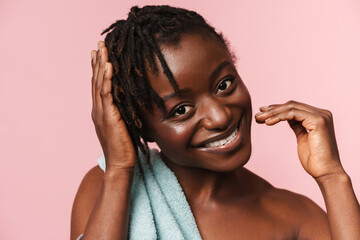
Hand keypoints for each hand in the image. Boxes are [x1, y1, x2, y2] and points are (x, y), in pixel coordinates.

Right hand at [91, 41, 135, 168]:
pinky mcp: (109, 117)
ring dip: (101, 65)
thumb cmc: (124, 147)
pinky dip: (107, 80)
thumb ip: (124, 113)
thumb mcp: (124, 126)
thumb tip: (133, 104)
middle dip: (98, 62)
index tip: (98, 54)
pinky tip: (109, 67)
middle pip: (96, 81)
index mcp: (101, 111)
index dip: (98, 69)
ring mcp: (101, 113)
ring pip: (100, 84)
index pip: (98, 86)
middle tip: (99, 45)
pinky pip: (107, 95)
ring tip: (102, 49)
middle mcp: (98, 109)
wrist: (120, 164)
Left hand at [255, 100, 343, 178]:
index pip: (294, 107)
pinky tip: (268, 122)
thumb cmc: (314, 160)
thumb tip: (285, 117)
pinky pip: (293, 114)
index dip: (277, 109)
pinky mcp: (318, 121)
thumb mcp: (302, 138)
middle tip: (257, 116)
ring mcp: (321, 116)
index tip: (262, 113)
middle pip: (292, 105)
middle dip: (272, 110)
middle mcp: (322, 113)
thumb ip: (297, 125)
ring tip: (260, 119)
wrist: (326, 173)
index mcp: (318, 116)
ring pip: (291, 108)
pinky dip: (279, 117)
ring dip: (273, 113)